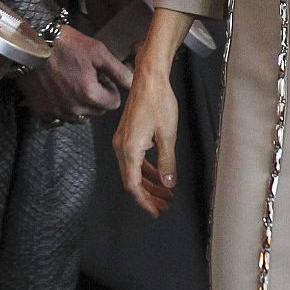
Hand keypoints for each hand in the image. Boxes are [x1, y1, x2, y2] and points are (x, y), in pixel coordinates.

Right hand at [18, 26, 132, 121]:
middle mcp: (73, 109)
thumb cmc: (65, 44)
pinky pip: (60, 116)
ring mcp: (56, 112)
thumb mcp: (98, 51)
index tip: (103, 77)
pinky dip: (63, 105)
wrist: (29, 44)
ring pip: (79, 115)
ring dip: (81, 102)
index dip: (111, 89)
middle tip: (88, 76)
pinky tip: (58, 88)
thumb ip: (119, 71)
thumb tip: (134, 84)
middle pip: (97, 111)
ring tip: (72, 81)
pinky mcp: (42, 112)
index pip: (113, 103)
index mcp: (89, 94)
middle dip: (97, 96)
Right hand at [113, 58, 179, 217]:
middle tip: (164, 205)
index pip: (133, 185)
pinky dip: (146, 169)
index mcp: (129, 149)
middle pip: (132, 180)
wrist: (149, 78)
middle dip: (149, 194)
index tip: (156, 211)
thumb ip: (167, 162)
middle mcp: (121, 147)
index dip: (144, 201)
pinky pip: (136, 158)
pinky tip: (159, 173)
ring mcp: (123, 140)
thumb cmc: (158, 102)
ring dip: (149, 182)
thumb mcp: (167, 135)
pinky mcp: (128, 134)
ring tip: (165, 193)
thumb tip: (168, 184)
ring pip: (134, 170)